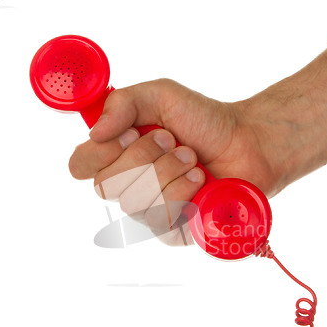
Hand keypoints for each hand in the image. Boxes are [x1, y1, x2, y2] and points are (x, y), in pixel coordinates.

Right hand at [68, 79, 294, 243]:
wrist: (247, 143)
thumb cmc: (205, 120)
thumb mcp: (161, 95)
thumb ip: (123, 103)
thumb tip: (95, 133)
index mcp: (118, 155)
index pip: (80, 166)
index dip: (100, 152)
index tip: (130, 133)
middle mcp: (129, 185)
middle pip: (106, 187)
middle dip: (144, 157)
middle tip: (173, 142)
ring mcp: (149, 211)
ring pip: (135, 203)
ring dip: (168, 172)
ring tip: (192, 159)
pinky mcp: (173, 231)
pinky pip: (161, 220)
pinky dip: (183, 192)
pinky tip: (200, 181)